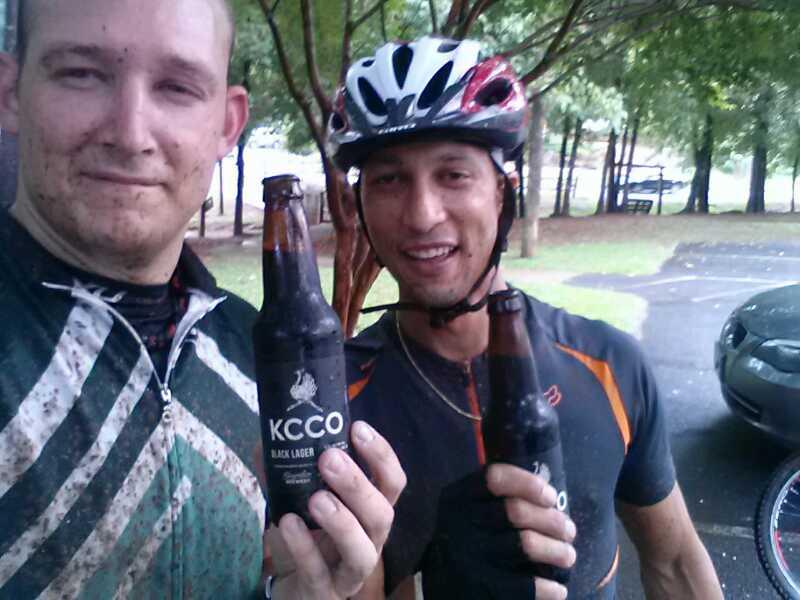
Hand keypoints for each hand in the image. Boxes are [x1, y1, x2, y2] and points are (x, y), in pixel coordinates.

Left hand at [265, 420, 405, 598]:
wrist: (292, 586)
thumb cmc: (305, 537)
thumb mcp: (297, 501)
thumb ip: (286, 472)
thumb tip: (267, 437)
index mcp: (370, 512)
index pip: (392, 481)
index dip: (381, 455)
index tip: (357, 427)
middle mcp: (369, 540)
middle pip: (382, 514)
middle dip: (357, 484)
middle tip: (329, 458)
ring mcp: (350, 571)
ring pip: (362, 550)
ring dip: (342, 521)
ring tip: (316, 498)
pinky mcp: (325, 592)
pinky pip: (319, 572)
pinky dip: (304, 547)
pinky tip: (288, 523)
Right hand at [423, 465, 574, 599]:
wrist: (441, 585)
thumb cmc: (468, 540)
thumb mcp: (471, 511)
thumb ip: (499, 498)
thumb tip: (551, 498)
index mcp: (458, 498)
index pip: (494, 478)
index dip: (528, 483)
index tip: (550, 496)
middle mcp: (459, 523)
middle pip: (516, 511)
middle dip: (552, 520)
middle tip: (569, 531)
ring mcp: (469, 556)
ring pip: (525, 544)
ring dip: (557, 550)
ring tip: (568, 555)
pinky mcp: (480, 587)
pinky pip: (524, 586)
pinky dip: (547, 588)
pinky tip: (557, 590)